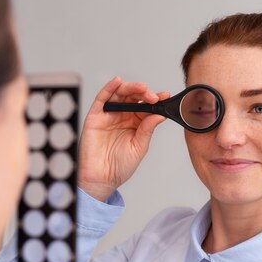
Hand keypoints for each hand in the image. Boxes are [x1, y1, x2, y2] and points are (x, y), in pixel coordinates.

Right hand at [78, 77, 168, 200]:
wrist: (101, 179)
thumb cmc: (119, 167)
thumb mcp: (139, 147)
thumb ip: (147, 129)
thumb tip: (160, 114)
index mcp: (135, 123)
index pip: (146, 106)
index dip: (156, 100)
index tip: (166, 96)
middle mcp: (122, 116)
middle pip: (134, 97)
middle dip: (145, 93)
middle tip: (153, 96)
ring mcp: (109, 115)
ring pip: (120, 94)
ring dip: (131, 88)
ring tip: (142, 88)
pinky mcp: (95, 116)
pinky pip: (102, 98)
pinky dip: (109, 88)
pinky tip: (118, 81)